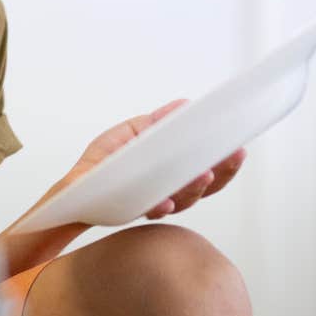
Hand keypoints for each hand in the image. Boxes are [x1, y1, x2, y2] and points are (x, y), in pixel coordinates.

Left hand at [66, 99, 246, 220]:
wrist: (75, 185)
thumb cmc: (104, 161)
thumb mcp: (132, 133)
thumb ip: (158, 124)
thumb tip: (185, 105)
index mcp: (172, 174)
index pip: (208, 170)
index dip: (226, 164)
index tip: (239, 148)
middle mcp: (169, 192)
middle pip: (205, 188)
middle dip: (222, 173)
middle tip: (232, 156)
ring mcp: (152, 203)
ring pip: (182, 201)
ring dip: (194, 188)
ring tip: (203, 174)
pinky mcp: (131, 210)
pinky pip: (147, 211)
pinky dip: (160, 206)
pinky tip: (165, 202)